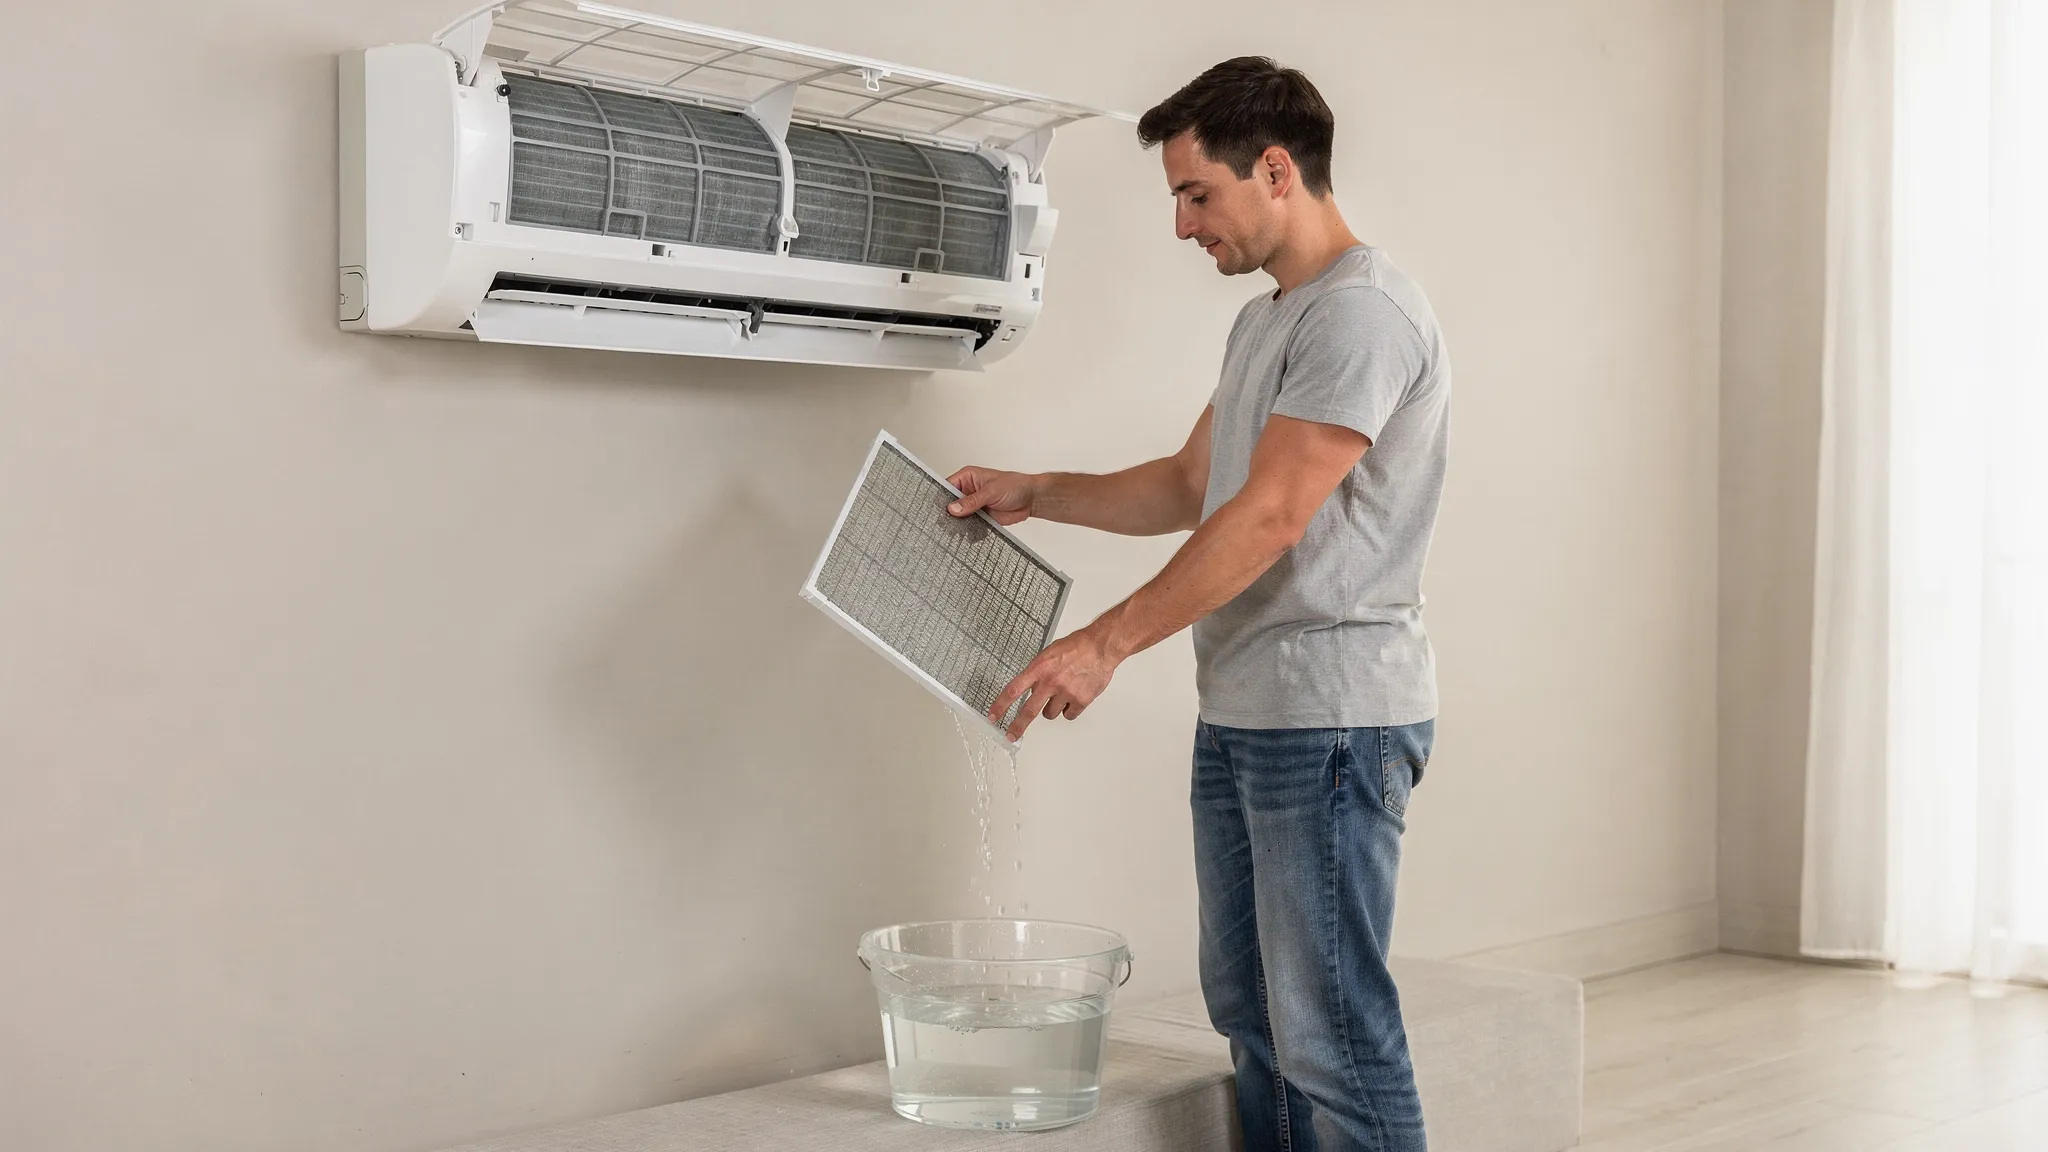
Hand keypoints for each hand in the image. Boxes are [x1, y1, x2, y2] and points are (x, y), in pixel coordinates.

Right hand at [945, 467, 1039, 525]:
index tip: (939, 510)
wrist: (1030, 499)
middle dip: (949, 514)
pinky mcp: (981, 517)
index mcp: (968, 478)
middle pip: (951, 504)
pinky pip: (970, 526)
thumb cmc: (1015, 485)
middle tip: (947, 524)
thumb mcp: (991, 491)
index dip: (942, 498)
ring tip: (957, 532)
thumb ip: (972, 500)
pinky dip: (969, 531)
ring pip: (959, 517)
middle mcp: (969, 491)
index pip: (948, 487)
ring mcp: (974, 505)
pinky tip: (970, 534)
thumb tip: (954, 508)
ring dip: (959, 524)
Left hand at [990, 626, 1123, 741]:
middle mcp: (1050, 682)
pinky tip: (1074, 696)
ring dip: (1052, 708)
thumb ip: (1038, 672)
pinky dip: (1070, 709)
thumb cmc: (1076, 647)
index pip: (1013, 690)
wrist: (1100, 647)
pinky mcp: (1080, 700)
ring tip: (1061, 694)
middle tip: (1011, 735)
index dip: (1001, 705)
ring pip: (1050, 714)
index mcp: (1039, 668)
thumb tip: (1030, 687)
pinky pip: (1068, 715)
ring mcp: (1065, 692)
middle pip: (1028, 711)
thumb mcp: (1049, 654)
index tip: (993, 715)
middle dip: (1018, 726)